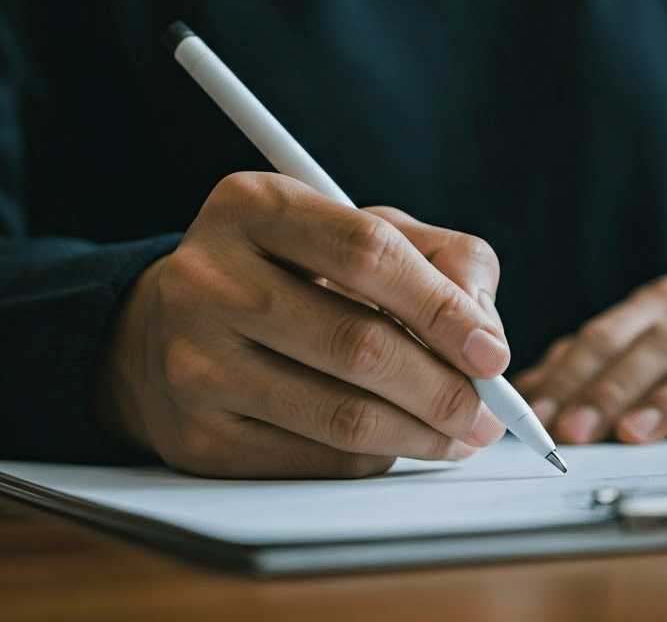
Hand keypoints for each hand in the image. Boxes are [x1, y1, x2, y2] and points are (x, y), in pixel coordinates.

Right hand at [97, 172, 508, 477]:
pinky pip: (317, 460)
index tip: (492, 353)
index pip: (368, 252)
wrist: (174, 330)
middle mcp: (208, 279)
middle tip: (489, 414)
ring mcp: (193, 362)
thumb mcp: (369, 233)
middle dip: (445, 389)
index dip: (442, 308)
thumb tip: (485, 335)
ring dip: (423, 435)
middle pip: (358, 345)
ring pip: (342, 416)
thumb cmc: (298, 273)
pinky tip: (397, 441)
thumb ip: (446, 260)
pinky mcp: (197, 436)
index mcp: (254, 206)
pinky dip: (376, 457)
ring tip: (461, 435)